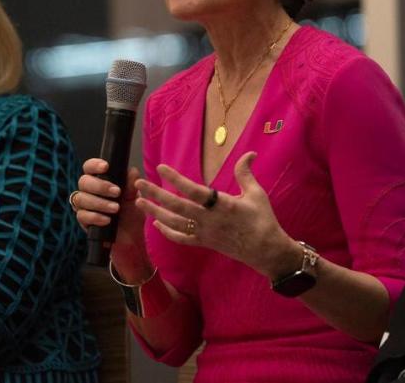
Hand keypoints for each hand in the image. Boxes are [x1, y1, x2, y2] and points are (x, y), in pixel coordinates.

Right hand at [72, 159, 148, 274]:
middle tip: (117, 192)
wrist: (132, 237)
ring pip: (81, 198)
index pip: (89, 167)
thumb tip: (132, 171)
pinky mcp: (83, 221)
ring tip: (116, 209)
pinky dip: (96, 217)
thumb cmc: (132, 212)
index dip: (94, 165)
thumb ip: (133, 184)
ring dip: (99, 203)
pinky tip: (107, 220)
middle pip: (84, 182)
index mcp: (100, 180)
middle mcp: (89, 191)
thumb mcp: (136, 197)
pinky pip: (82, 216)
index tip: (106, 167)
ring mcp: (84, 206)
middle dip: (100, 186)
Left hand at [135, 152, 295, 276]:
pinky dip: (166, 231)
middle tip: (138, 185)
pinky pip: (180, 238)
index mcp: (222, 205)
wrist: (266, 251)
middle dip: (156, 195)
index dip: (176, 179)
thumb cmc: (262, 219)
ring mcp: (204, 233)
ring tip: (138, 202)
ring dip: (154, 212)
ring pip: (174, 223)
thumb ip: (246, 173)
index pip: (194, 190)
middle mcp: (209, 220)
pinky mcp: (203, 243)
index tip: (161, 168)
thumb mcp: (257, 194)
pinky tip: (156, 222)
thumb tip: (249, 153)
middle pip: (177, 207)